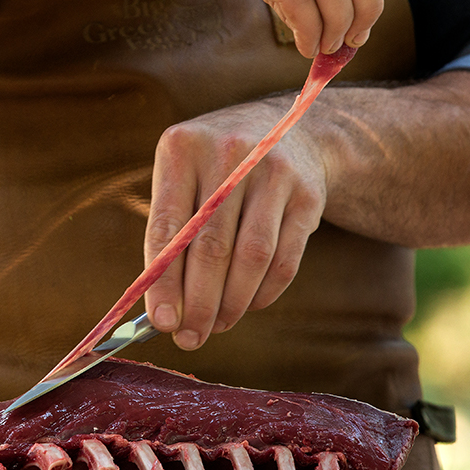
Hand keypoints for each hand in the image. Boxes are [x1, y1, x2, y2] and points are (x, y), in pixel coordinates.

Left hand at [143, 98, 326, 349]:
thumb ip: (170, 234)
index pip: (167, 227)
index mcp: (183, 148)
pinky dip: (264, 293)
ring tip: (216, 326)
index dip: (163, 281)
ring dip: (232, 304)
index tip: (161, 323)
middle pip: (211, 247)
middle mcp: (229, 153)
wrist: (293, 131)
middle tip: (189, 338)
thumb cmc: (220, 168)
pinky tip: (247, 305)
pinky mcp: (308, 195)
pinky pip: (285, 259)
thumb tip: (163, 311)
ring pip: (251, 257)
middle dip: (198, 304)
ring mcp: (274, 171)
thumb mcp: (186, 176)